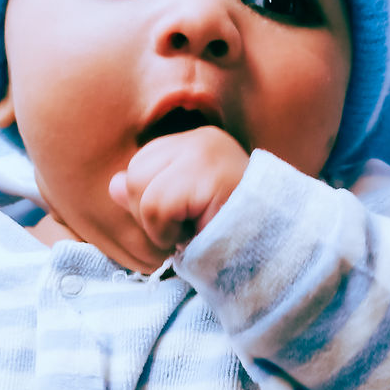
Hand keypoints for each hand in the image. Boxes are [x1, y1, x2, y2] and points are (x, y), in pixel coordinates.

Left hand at [108, 126, 248, 252]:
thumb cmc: (229, 236)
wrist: (276, 250)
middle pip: (134, 173)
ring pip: (139, 189)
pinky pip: (155, 206)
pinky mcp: (206, 175)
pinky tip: (193, 236)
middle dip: (149, 213)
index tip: (182, 222)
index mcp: (198, 142)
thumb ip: (149, 196)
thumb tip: (112, 184)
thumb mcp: (183, 213)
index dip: (149, 202)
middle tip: (185, 230)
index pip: (141, 164)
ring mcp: (205, 153)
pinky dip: (165, 233)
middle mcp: (202, 139)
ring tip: (191, 232)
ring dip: (157, 227)